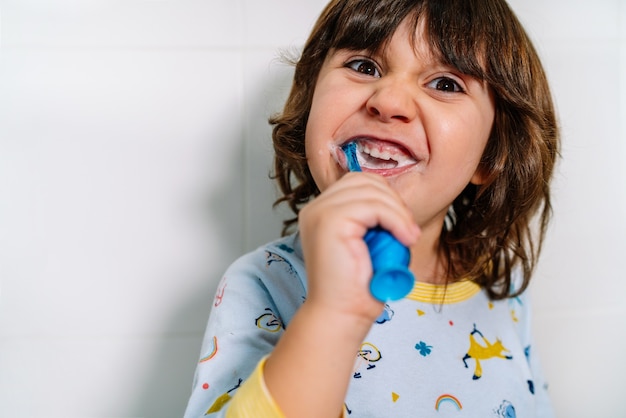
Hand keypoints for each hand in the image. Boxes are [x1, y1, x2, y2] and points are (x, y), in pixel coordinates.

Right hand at [298, 172, 419, 326]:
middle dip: (393, 201)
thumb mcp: (366, 244)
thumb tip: (398, 205)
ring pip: (372, 191)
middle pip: (364, 180)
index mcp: (321, 212)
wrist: (341, 315)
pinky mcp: (331, 220)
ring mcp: (320, 212)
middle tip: (408, 231)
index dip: (386, 198)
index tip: (402, 225)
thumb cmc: (356, 288)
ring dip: (398, 212)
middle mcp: (316, 208)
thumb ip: (373, 220)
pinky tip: (404, 238)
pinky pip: (374, 206)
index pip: (358, 183)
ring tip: (408, 237)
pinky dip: (396, 219)